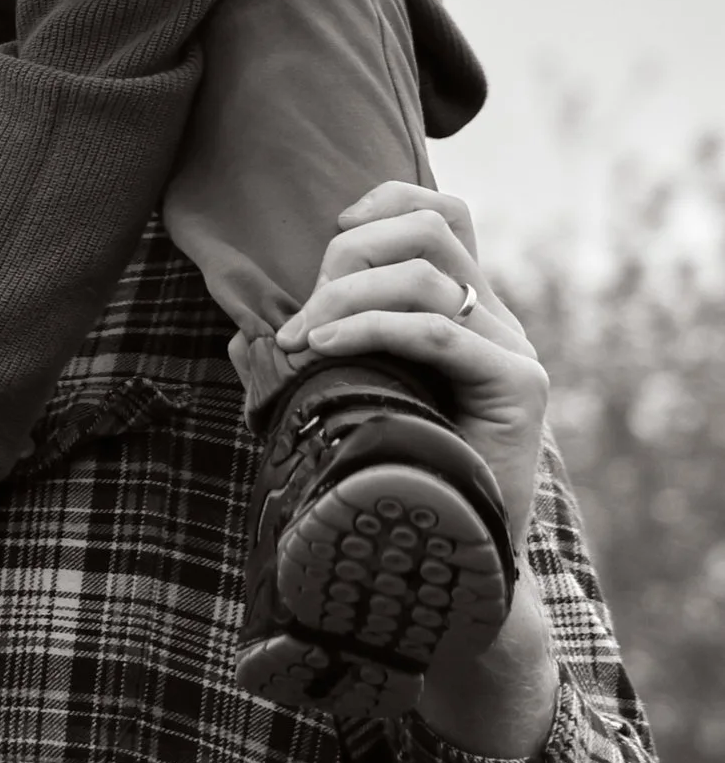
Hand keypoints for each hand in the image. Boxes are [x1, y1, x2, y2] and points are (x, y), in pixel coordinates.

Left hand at [275, 182, 547, 544]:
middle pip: (429, 229)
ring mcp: (511, 350)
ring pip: (426, 274)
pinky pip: (436, 331)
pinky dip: (368, 328)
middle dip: (350, 255)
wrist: (451, 559)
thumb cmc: (390, 481)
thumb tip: (245, 337)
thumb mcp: (342, 405)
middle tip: (303, 316)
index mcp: (463, 313)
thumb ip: (307, 367)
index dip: (385, 203)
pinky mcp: (518, 385)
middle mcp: (495, 321)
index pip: (441, 216)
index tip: (331, 235)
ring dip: (345, 297)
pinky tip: (321, 348)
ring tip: (302, 340)